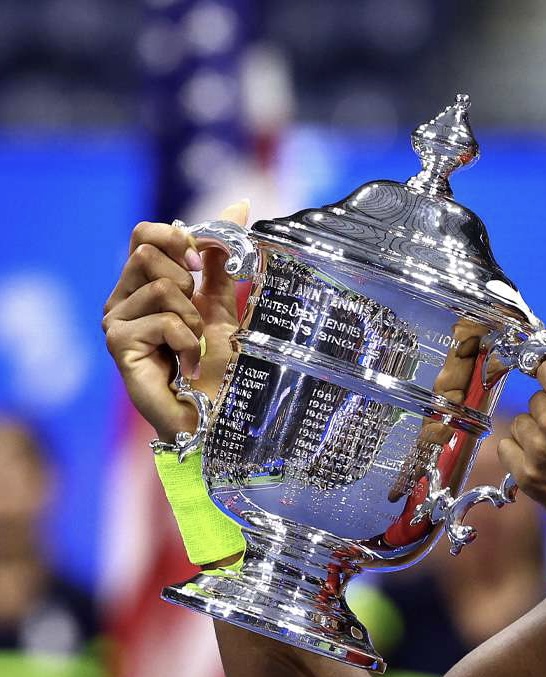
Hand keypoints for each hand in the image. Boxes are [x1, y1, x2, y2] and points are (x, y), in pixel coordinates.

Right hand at [102, 201, 248, 441]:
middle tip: (196, 316)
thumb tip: (239, 203)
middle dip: (187, 283)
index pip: (144, 233)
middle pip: (146, 252)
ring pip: (160, 286)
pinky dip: (188, 341)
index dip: (175, 237)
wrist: (215, 411)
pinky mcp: (118, 343)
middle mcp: (122, 299)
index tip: (199, 261)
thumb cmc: (217, 364)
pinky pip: (162, 319)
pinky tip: (187, 362)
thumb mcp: (223, 303)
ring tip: (194, 345)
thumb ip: (221, 258)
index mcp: (143, 284)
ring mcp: (115, 321)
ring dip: (192, 317)